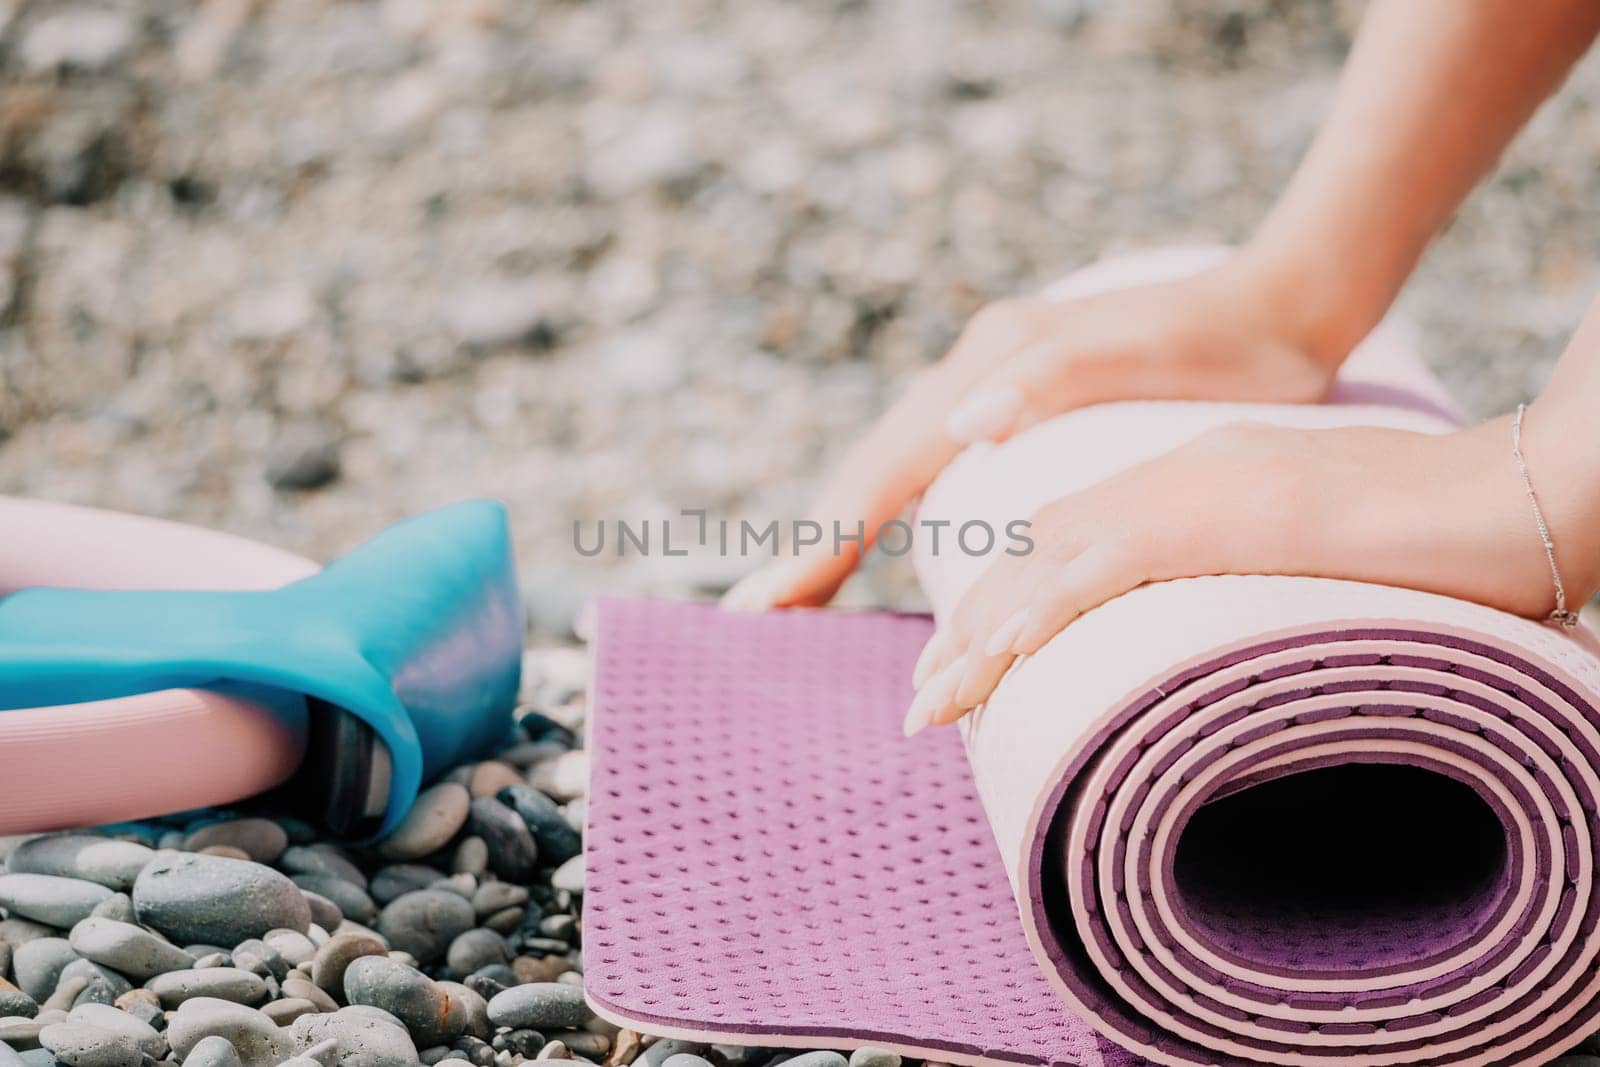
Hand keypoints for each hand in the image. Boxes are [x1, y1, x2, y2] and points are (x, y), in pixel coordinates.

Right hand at [722, 252, 1343, 611]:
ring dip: (844, 531)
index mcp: (988, 370)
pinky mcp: (1015, 405)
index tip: (764, 604)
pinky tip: (888, 544)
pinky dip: (892, 513)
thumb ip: (1046, 380)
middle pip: (870, 471)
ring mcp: (990, 389)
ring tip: (802, 592)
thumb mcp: (1141, 356)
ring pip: (893, 470)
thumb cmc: (1222, 344)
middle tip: (759, 613)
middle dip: (814, 543)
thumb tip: (959, 428)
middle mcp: (973, 377)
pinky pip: (930, 470)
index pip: (883, 472)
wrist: (1278, 303)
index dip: (823, 543)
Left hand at [903, 417, 1577, 733]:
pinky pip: (1106, 567)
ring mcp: (1194, 489)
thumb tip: (1225, 630)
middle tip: (924, 697)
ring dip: (981, 637)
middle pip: (1040, 551)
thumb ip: (1256, 572)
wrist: (1520, 487)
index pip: (1074, 539)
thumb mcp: (1320, 549)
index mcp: (1195, 480)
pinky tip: (995, 657)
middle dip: (970, 627)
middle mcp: (1177, 475)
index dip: (1010, 601)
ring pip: (1050, 563)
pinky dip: (1041, 612)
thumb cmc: (1442, 528)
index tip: (970, 661)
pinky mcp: (1222, 515)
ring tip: (931, 703)